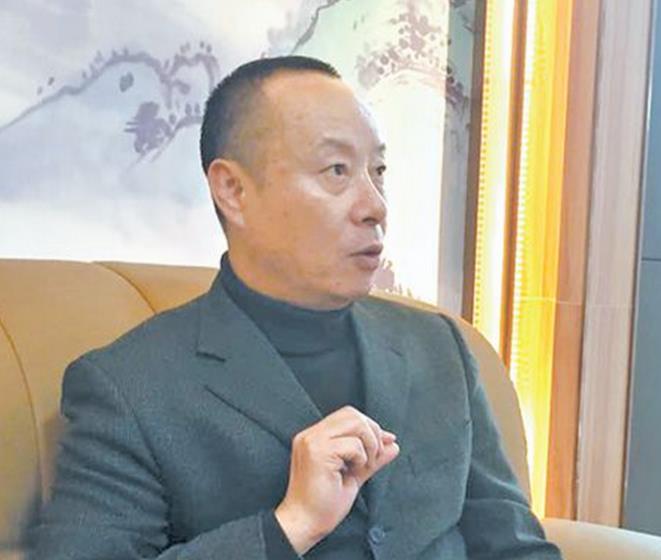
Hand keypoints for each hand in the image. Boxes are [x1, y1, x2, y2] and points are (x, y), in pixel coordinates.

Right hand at [274, 405, 399, 554]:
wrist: (304, 525)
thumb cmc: (323, 505)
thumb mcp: (354, 475)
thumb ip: (371, 457)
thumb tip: (392, 444)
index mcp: (315, 437)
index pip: (348, 415)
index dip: (370, 427)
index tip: (384, 444)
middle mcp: (311, 435)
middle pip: (352, 414)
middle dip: (372, 433)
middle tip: (373, 457)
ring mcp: (312, 441)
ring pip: (354, 423)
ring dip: (368, 444)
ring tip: (364, 465)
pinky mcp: (318, 453)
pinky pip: (353, 444)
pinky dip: (361, 457)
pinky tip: (352, 472)